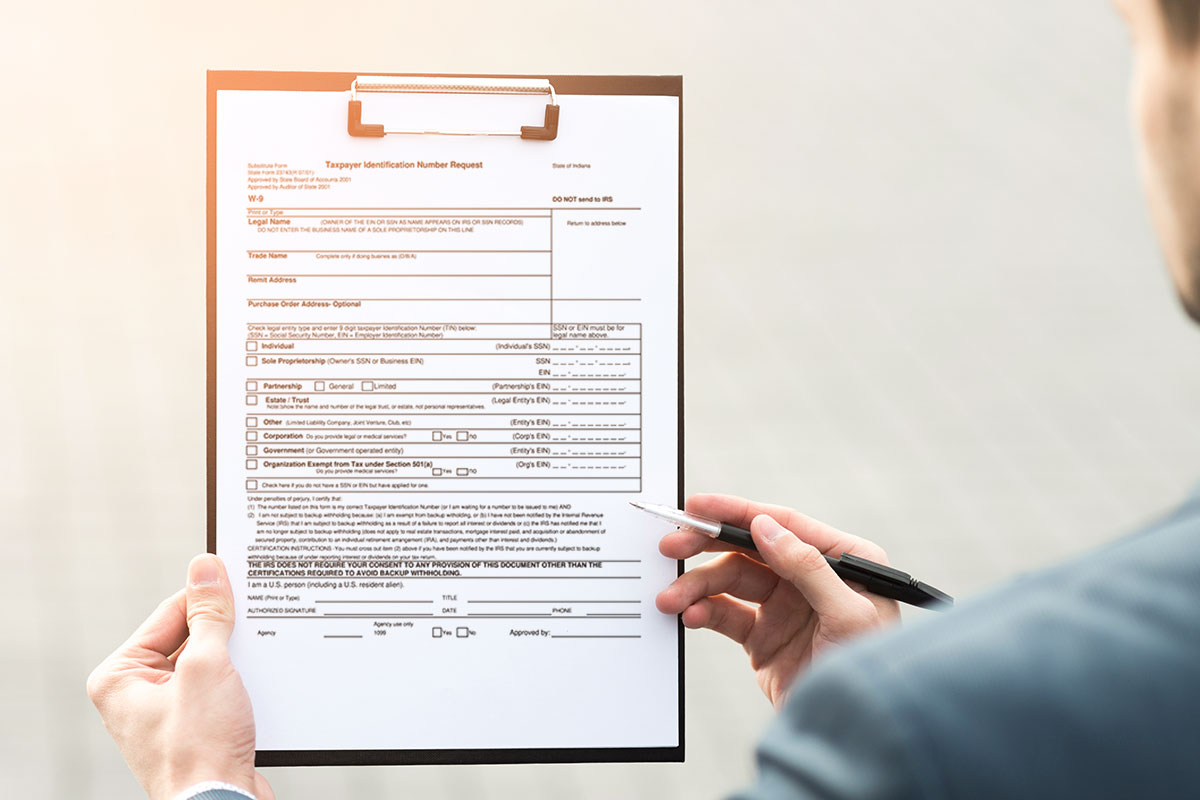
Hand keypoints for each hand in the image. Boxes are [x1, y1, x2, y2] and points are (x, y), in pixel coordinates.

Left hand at [87, 555, 272, 799]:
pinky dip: (242, 682)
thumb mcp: (206, 667)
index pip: (170, 613)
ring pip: (209, 664)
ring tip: (259, 660)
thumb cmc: (199, 751)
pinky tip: (261, 682)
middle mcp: (136, 695)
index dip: (209, 598)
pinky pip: (219, 689)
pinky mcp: (194, 729)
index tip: (240, 579)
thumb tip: (205, 569)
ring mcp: (166, 714)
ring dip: (237, 659)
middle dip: (226, 633)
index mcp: (120, 677)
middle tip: (256, 619)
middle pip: (190, 637)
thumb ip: (208, 615)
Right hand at [656, 494, 899, 708]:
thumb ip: (808, 568)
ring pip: (730, 582)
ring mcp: (784, 608)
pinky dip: (704, 613)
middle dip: (706, 547)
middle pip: (749, 550)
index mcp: (843, 560)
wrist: (853, 740)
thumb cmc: (869, 674)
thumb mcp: (848, 616)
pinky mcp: (763, 638)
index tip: (698, 507)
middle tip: (670, 546)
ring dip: (696, 587)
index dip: (737, 513)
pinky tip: (690, 617)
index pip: (784, 525)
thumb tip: (766, 527)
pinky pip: (726, 615)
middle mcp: (811, 578)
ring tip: (670, 600)